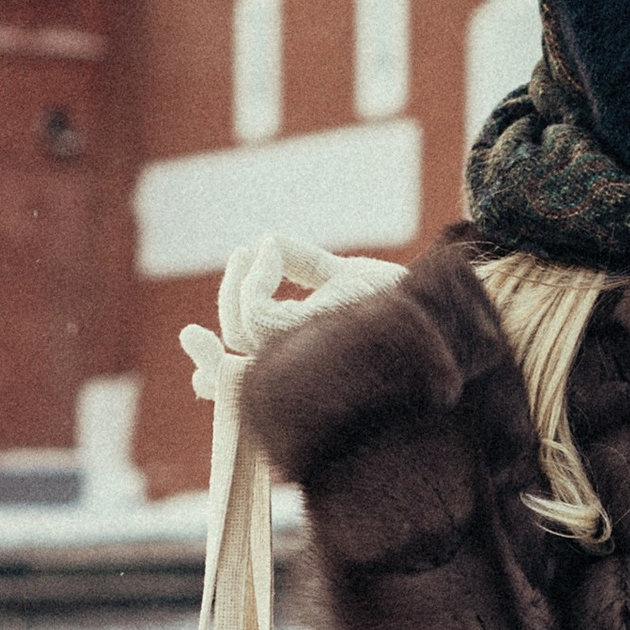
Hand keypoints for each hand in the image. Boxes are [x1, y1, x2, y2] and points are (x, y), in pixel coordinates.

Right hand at [179, 234, 404, 393]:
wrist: (435, 303)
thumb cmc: (400, 297)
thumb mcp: (344, 280)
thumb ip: (306, 269)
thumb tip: (265, 244)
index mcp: (308, 370)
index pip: (250, 385)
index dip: (214, 374)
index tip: (194, 342)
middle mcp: (303, 373)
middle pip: (236, 369)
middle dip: (212, 341)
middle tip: (208, 307)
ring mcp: (304, 361)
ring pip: (242, 332)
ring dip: (238, 286)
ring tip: (253, 252)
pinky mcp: (307, 341)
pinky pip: (256, 313)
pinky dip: (256, 276)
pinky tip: (271, 249)